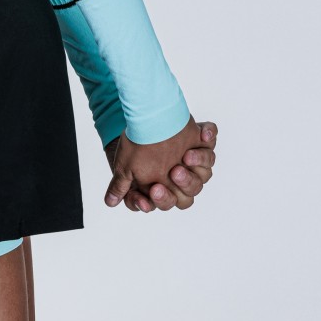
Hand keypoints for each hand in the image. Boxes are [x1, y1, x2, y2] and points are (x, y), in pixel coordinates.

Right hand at [103, 119, 217, 212]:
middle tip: (175, 172)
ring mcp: (194, 158)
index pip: (170, 201)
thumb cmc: (135, 144)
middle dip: (185, 183)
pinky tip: (202, 133)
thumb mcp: (125, 166)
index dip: (164, 198)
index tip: (154, 189)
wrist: (141, 119)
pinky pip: (211, 140)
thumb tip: (110, 201)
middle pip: (192, 190)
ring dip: (198, 165)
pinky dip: (209, 134)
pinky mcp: (200, 140)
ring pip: (205, 171)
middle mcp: (184, 175)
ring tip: (186, 156)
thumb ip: (121, 186)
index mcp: (168, 186)